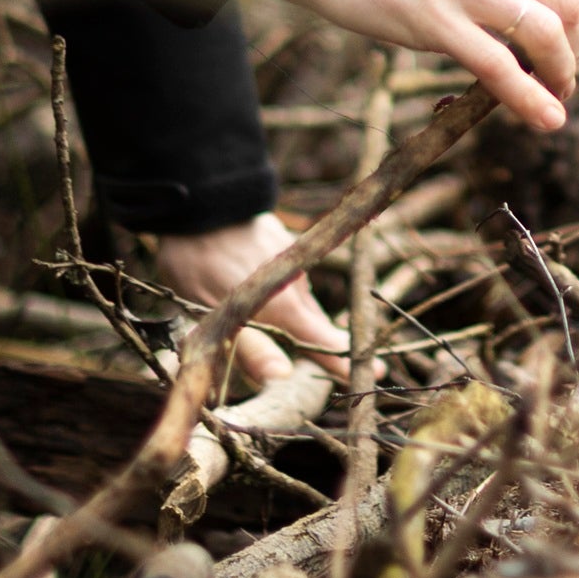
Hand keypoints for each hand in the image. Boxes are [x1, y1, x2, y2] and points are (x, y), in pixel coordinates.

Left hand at [149, 211, 346, 387]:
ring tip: (294, 337)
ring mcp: (294, 264)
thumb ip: (251, 347)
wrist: (204, 200)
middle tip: (350, 364)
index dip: (346, 362)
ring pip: (304, 304)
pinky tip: (269, 297)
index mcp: (285, 308)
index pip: (325, 344)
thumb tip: (283, 377)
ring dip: (302, 322)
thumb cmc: (200, 262)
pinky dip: (287, 296)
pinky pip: (293, 281)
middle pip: (318, 326)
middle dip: (331, 346)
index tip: (378, 372)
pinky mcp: (284, 246)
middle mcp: (297, 287)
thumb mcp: (214, 313)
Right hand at [244, 0, 578, 130]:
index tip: (570, 35)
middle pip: (569, 0)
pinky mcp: (431, 18)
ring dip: (562, 73)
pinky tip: (545, 118)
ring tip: (556, 95)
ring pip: (545, 33)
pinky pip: (499, 66)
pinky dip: (531, 98)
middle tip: (562, 70)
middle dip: (577, 44)